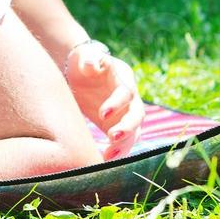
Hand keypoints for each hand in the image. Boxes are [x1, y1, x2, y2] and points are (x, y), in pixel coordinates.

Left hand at [64, 42, 143, 160]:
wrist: (82, 71)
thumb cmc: (84, 61)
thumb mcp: (86, 56)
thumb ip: (89, 59)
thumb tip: (91, 65)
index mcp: (124, 79)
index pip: (126, 93)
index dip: (117, 103)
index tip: (102, 113)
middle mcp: (131, 98)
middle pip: (137, 115)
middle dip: (127, 128)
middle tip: (112, 138)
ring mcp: (126, 114)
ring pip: (134, 133)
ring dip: (123, 145)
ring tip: (108, 158)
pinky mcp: (118, 126)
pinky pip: (123, 142)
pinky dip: (116, 152)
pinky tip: (103, 162)